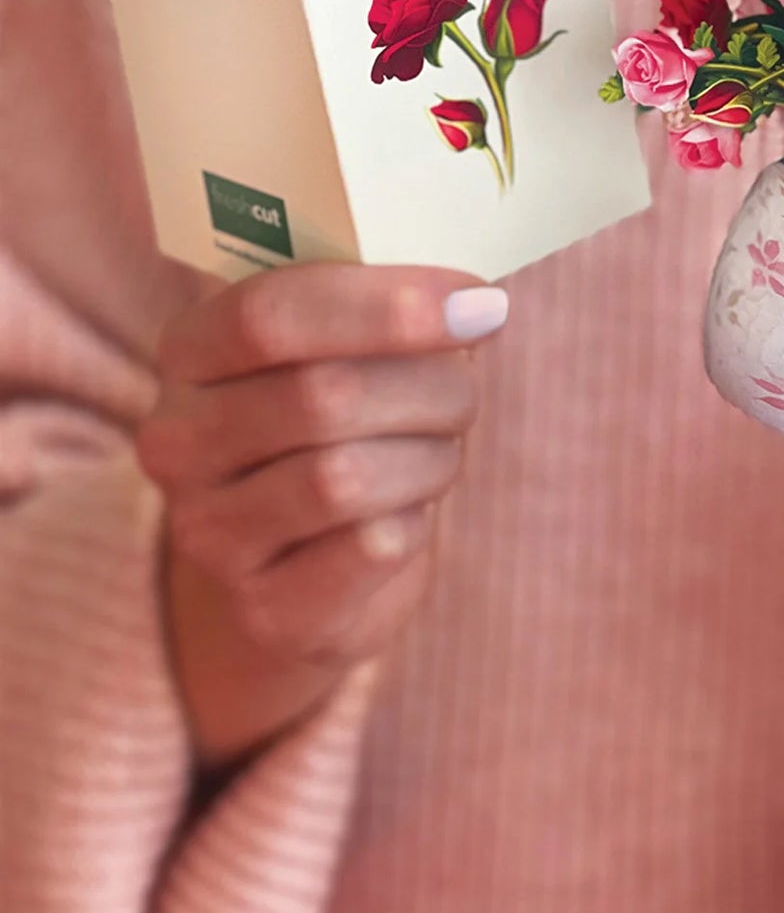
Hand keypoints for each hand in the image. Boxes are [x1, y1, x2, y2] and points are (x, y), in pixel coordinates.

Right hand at [136, 261, 505, 770]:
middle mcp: (177, 440)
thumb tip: (473, 303)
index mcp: (189, 350)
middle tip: (466, 389)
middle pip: (322, 396)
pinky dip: (415, 520)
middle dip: (428, 386)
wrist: (302, 563)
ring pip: (346, 477)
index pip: (269, 316)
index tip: (477, 305)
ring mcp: (207, 532)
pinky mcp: (263, 609)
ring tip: (438, 450)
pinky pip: (370, 549)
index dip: (384, 307)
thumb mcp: (339, 347)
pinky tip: (408, 511)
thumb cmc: (339, 422)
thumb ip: (385, 307)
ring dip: (428, 455)